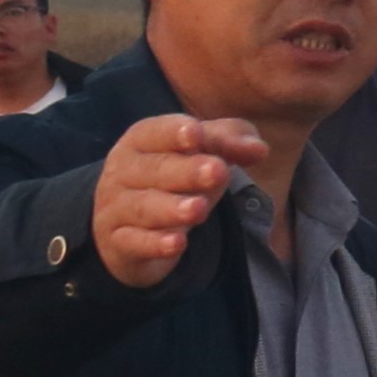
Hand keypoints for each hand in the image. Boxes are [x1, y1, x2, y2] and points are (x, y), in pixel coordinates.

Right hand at [92, 114, 262, 289]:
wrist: (134, 223)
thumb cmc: (175, 176)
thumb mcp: (202, 151)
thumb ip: (230, 142)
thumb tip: (259, 150)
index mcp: (141, 140)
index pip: (155, 132)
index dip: (175, 132)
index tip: (197, 134)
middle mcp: (122, 171)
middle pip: (154, 170)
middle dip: (187, 171)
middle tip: (218, 172)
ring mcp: (116, 208)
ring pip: (143, 207)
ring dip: (172, 209)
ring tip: (199, 209)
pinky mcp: (119, 242)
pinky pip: (134, 242)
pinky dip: (155, 244)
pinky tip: (178, 244)